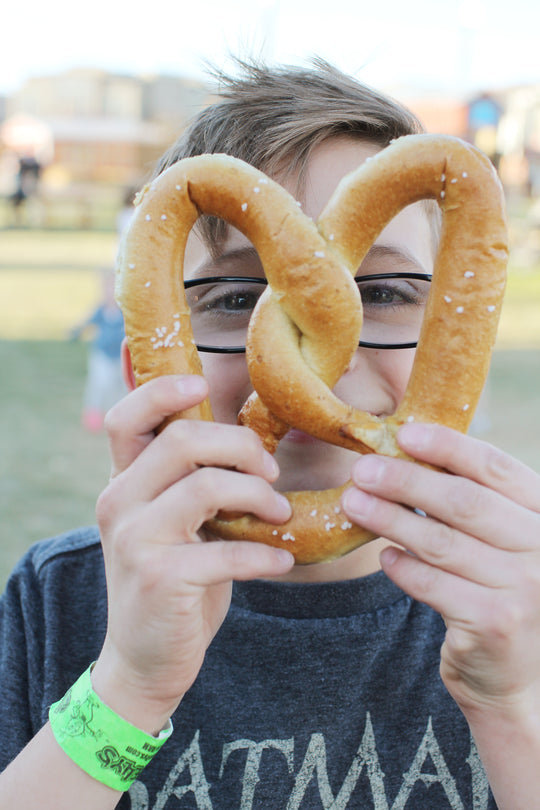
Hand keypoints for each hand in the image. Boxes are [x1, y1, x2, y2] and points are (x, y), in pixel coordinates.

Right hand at [92, 375, 292, 732]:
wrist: (144, 659)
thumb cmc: (172, 580)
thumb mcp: (170, 524)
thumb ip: (191, 483)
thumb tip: (250, 445)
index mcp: (123, 483)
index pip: (125, 417)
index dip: (161, 391)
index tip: (200, 384)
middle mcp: (120, 503)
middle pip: (182, 439)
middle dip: (241, 446)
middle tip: (270, 472)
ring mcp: (137, 540)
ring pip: (208, 485)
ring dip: (259, 497)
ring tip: (279, 514)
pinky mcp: (162, 577)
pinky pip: (229, 550)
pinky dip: (265, 554)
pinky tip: (280, 561)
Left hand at [341, 423, 539, 721]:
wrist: (521, 677)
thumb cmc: (502, 591)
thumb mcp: (506, 540)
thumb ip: (475, 501)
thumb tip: (408, 451)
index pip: (497, 469)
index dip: (448, 447)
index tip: (404, 433)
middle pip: (464, 502)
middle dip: (406, 481)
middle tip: (362, 470)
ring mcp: (524, 589)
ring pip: (440, 541)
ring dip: (390, 518)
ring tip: (353, 503)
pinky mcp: (493, 622)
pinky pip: (431, 583)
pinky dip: (402, 566)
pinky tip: (383, 555)